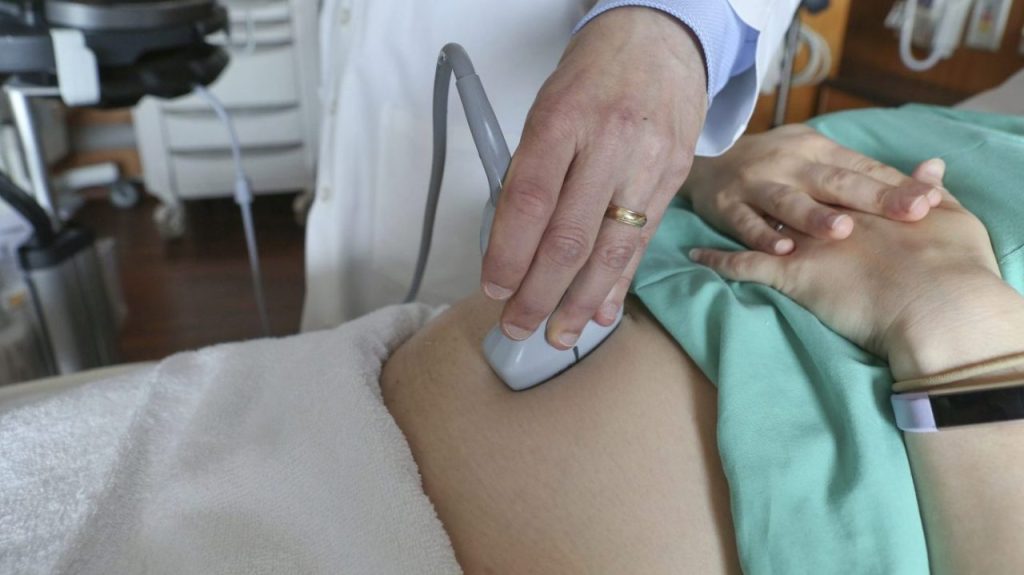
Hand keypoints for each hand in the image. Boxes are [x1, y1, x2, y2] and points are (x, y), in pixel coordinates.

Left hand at [481, 7, 707, 349]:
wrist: (662, 39)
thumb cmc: (593, 75)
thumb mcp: (548, 107)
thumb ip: (532, 170)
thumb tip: (513, 243)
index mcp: (563, 119)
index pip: (529, 200)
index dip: (509, 253)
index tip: (494, 289)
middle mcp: (609, 142)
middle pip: (570, 236)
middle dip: (540, 293)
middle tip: (518, 326)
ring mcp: (648, 162)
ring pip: (611, 249)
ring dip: (581, 302)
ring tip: (559, 335)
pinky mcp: (675, 177)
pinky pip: (642, 241)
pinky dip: (619, 282)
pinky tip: (602, 311)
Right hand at [683, 125, 943, 254]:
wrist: (706, 160)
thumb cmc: (775, 165)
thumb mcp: (816, 156)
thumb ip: (865, 171)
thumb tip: (933, 176)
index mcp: (816, 149)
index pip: (862, 167)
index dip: (895, 184)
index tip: (931, 201)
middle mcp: (789, 163)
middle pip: (834, 181)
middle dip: (872, 197)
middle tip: (908, 213)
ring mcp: (756, 183)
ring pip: (788, 201)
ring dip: (814, 217)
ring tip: (843, 231)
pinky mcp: (727, 205)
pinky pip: (746, 223)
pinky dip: (763, 237)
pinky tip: (784, 250)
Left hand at [690, 160, 1023, 379]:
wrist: (934, 304)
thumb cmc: (949, 266)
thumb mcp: (947, 222)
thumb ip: (928, 192)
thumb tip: (933, 170)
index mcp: (862, 200)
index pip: (836, 179)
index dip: (814, 174)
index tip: (803, 165)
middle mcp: (828, 212)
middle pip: (794, 193)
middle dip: (773, 184)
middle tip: (754, 177)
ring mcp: (805, 242)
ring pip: (761, 223)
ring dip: (737, 216)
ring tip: (714, 207)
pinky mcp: (789, 273)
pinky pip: (743, 265)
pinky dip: (719, 260)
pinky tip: (696, 254)